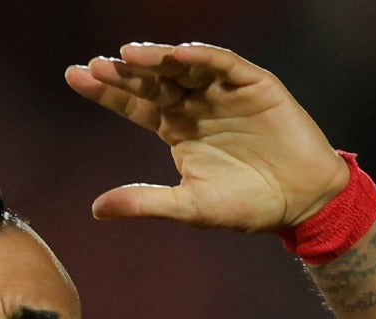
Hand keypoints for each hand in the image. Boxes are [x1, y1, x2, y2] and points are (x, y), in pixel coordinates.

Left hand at [65, 43, 348, 231]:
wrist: (301, 201)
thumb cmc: (245, 205)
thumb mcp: (189, 207)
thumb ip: (145, 202)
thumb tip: (96, 208)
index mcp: (175, 128)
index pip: (133, 103)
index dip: (105, 90)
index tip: (74, 76)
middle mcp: (194, 104)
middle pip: (152, 80)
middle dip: (124, 71)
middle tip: (95, 66)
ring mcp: (223, 92)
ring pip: (183, 67)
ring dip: (157, 58)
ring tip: (129, 54)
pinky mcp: (254, 85)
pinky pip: (225, 64)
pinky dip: (203, 57)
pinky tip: (180, 53)